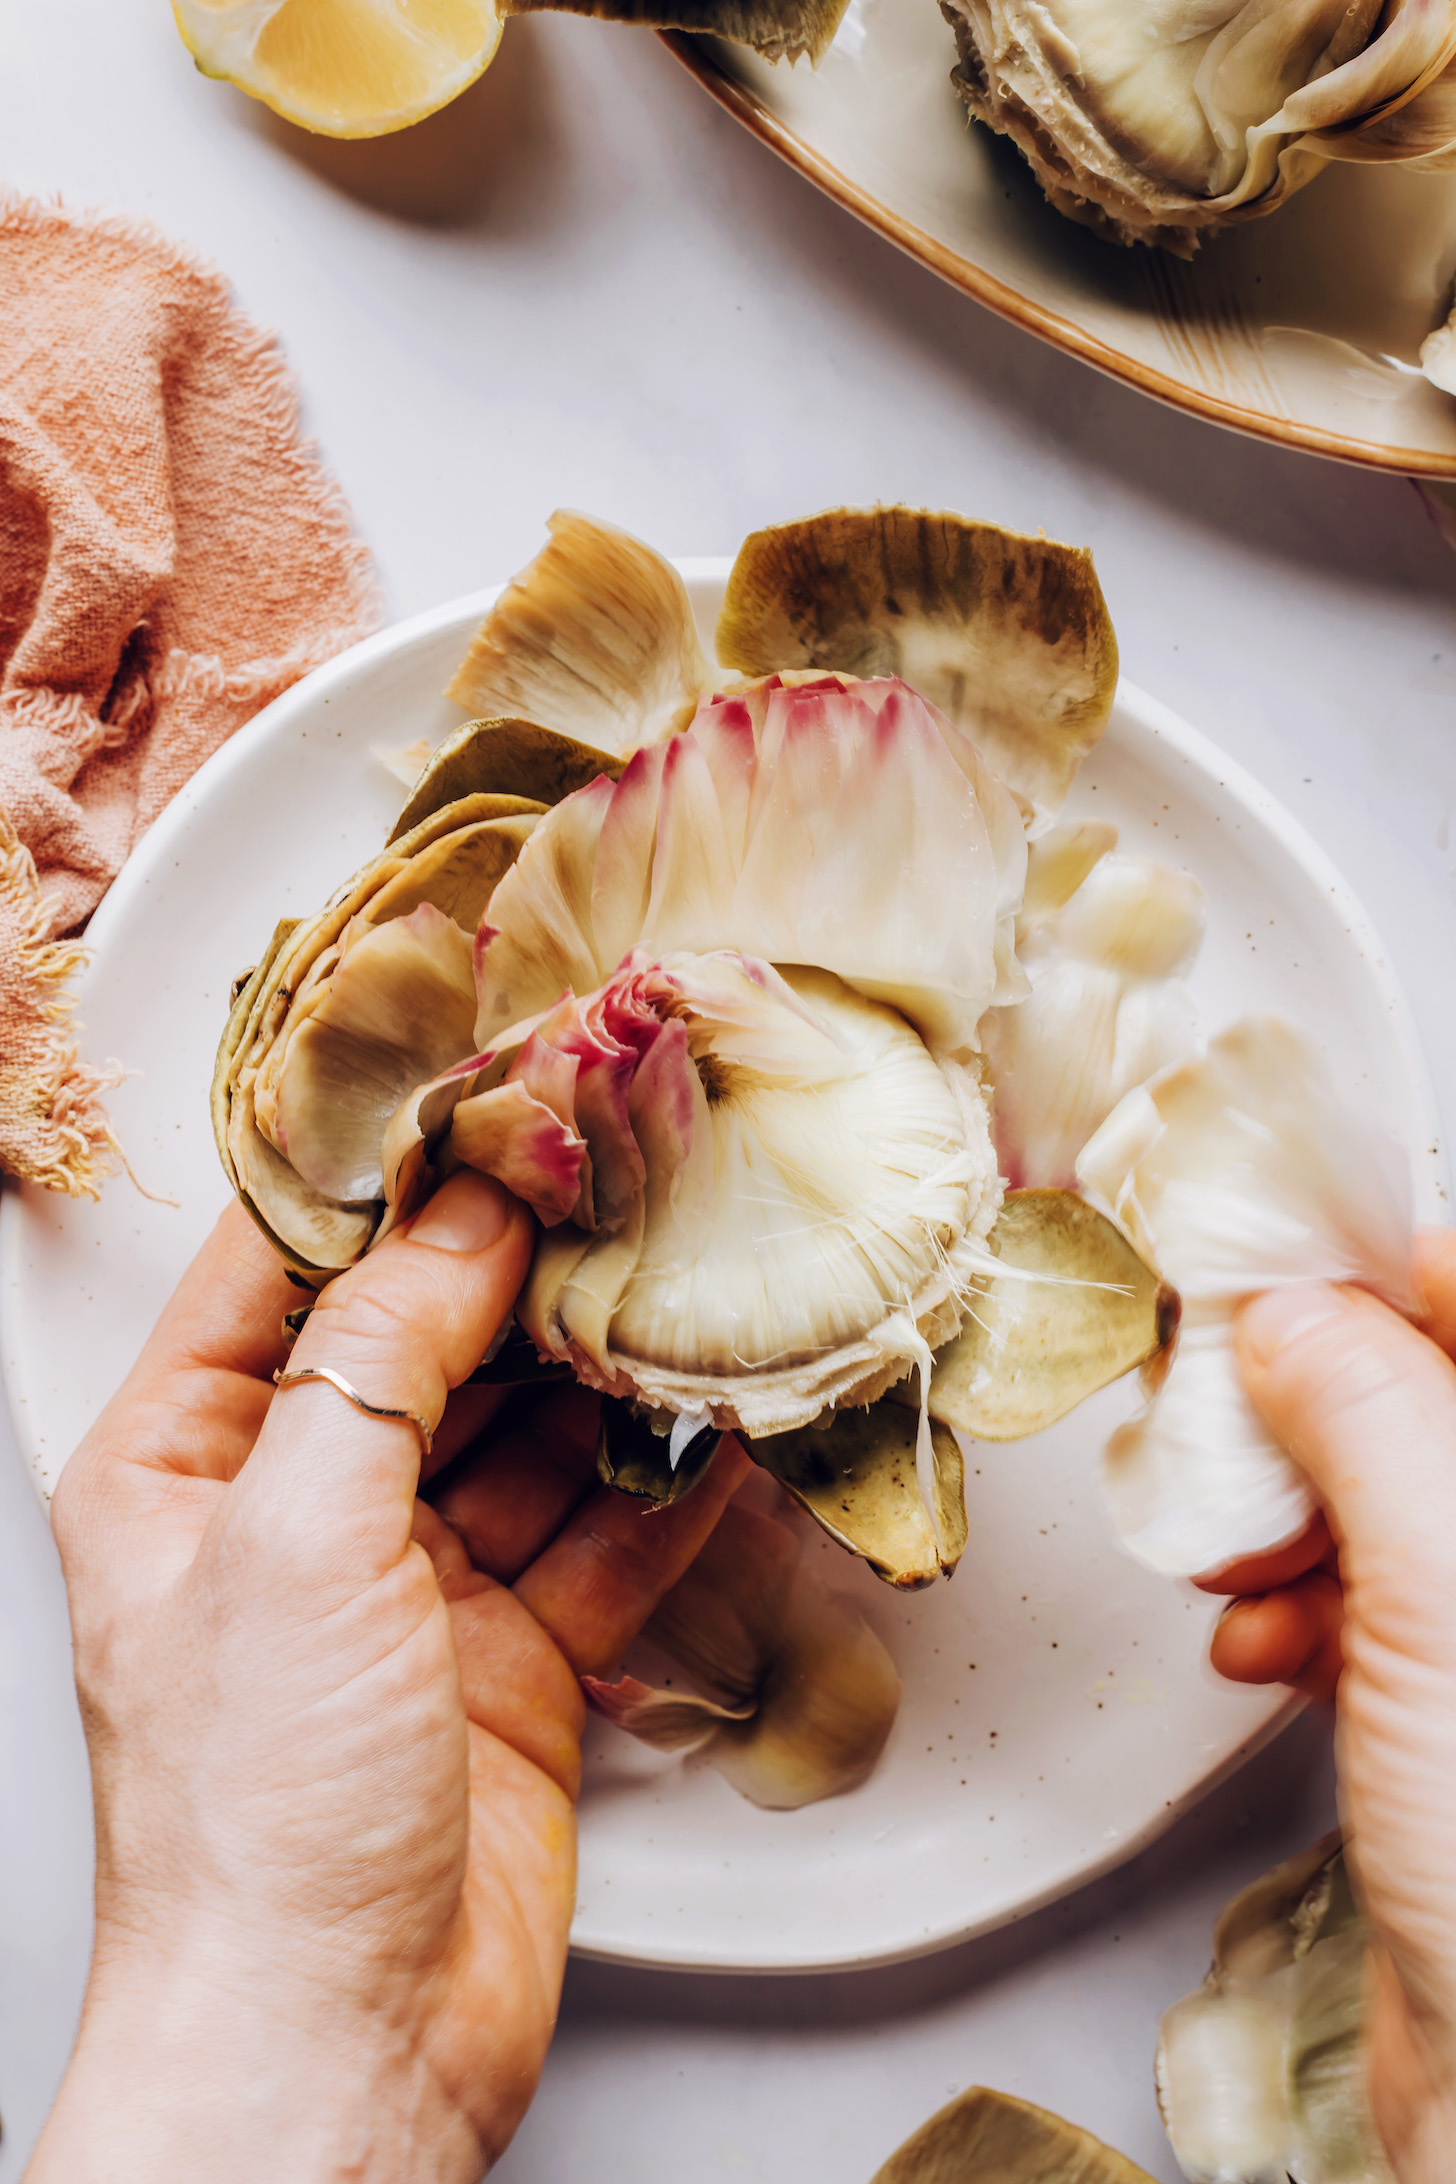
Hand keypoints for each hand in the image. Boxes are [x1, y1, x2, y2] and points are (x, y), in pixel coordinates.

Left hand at [30, 1172, 746, 2183]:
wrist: (341, 2049)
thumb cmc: (254, 1823)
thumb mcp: (293, 1538)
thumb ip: (381, 1357)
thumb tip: (462, 1217)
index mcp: (184, 1466)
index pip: (281, 1268)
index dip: (383, 1175)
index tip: (484, 1095)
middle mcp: (295, 1515)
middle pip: (422, 1342)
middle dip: (517, 1268)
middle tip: (618, 1176)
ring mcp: (410, 1590)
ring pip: (523, 1437)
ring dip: (600, 1372)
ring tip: (682, 1280)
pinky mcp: (511, 1661)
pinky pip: (599, 1542)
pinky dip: (660, 1491)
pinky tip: (716, 1432)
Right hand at [1197, 1231, 1455, 2182]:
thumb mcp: (1445, 1589)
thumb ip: (1372, 1414)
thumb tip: (1295, 1313)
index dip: (1387, 1266)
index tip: (1273, 1259)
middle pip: (1426, 1395)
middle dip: (1310, 1406)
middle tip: (1218, 1405)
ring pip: (1385, 1494)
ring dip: (1286, 1515)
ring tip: (1235, 1557)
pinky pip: (1368, 1594)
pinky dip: (1295, 1605)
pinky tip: (1261, 1644)